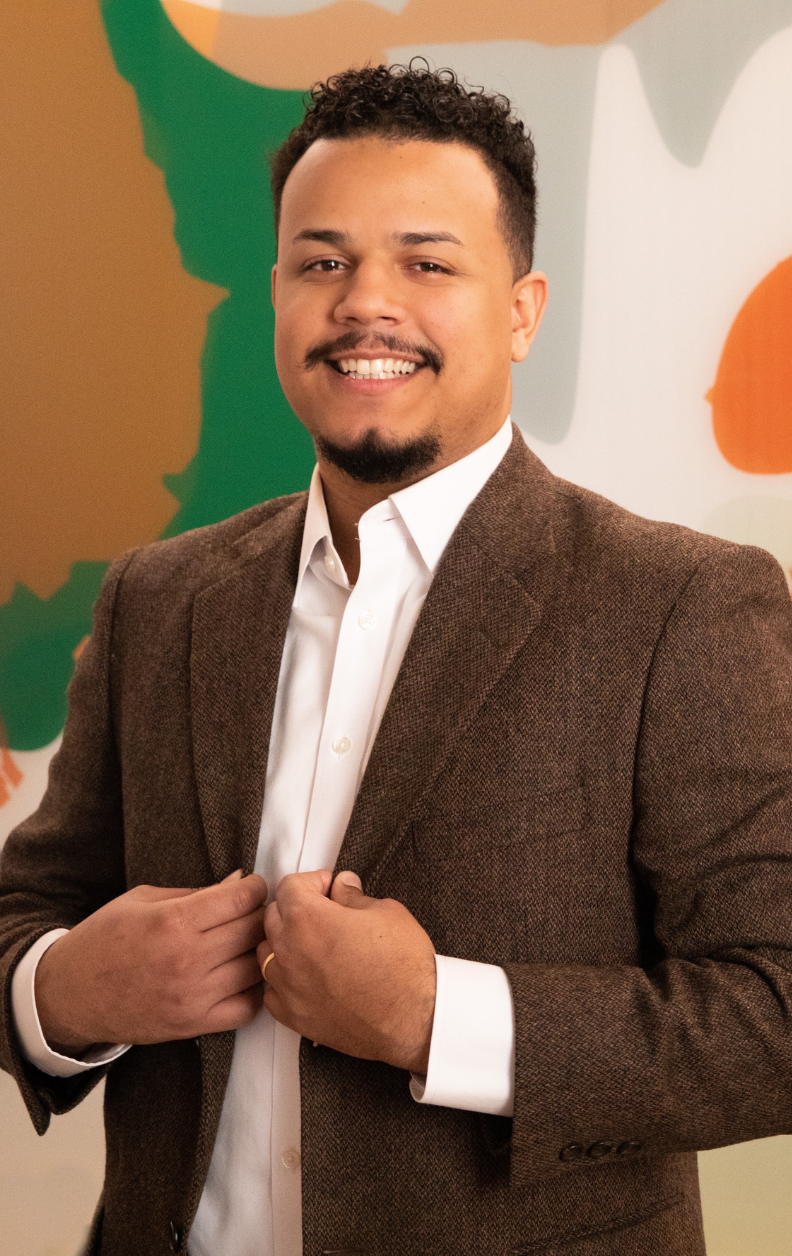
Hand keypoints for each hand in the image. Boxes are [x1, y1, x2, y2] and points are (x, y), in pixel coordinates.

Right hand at [35, 871, 267, 1053]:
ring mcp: (192, 996)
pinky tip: (241, 976)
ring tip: (248, 942)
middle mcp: (187, 960)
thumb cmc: (103, 940)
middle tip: (253, 912)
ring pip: (255, 968)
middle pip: (253, 930)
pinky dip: (253, 992)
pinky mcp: (192, 1024)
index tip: (252, 887)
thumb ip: (194, 892)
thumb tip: (236, 880)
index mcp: (172, 921)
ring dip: (258, 952)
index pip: (241, 899)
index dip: (254, 888)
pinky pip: (246, 1009)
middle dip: (260, 915)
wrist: (70, 994)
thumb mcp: (142, 899)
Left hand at [258, 870, 435, 1072]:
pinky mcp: (294, 1016)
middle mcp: (290, 951)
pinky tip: (308, 978)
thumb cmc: (404, 965)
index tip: (330, 889)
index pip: (289, 886)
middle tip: (325, 914)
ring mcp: (288, 986)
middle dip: (296, 909)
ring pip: (267, 953)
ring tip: (315, 947)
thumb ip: (353, 896)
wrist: (415, 1018)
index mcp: (308, 918)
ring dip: (286, 944)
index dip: (313, 882)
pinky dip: (285, 981)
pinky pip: (272, 991)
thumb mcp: (385, 912)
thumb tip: (342, 886)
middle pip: (273, 916)